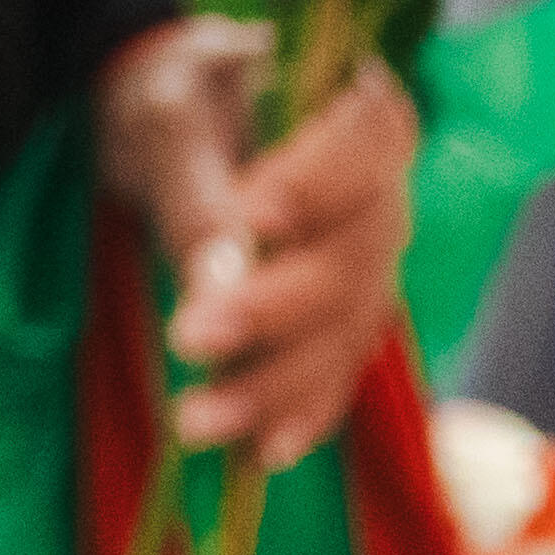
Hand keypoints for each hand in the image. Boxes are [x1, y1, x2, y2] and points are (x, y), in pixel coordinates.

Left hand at [97, 16, 416, 463]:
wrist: (183, 125)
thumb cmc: (179, 101)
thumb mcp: (168, 116)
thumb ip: (197, 186)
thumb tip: (222, 277)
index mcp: (358, 111)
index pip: (365, 146)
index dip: (318, 185)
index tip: (252, 218)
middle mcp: (385, 194)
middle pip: (353, 259)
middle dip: (275, 309)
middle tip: (190, 338)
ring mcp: (371, 263)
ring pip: (344, 330)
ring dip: (279, 384)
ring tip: (199, 423)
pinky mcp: (342, 316)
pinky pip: (336, 369)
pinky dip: (302, 412)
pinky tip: (261, 452)